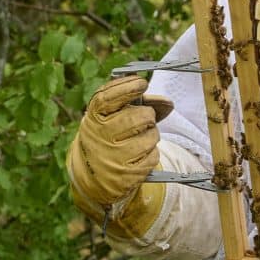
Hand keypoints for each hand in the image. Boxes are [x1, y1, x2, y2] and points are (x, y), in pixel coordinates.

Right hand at [67, 76, 173, 232]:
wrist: (91, 175)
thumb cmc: (108, 136)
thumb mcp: (112, 116)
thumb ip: (138, 103)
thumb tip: (167, 103)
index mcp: (93, 118)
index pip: (108, 97)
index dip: (128, 87)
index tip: (141, 83)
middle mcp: (100, 136)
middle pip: (140, 117)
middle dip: (148, 115)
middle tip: (144, 119)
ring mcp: (112, 157)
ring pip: (151, 137)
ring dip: (151, 136)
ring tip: (139, 139)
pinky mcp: (126, 175)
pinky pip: (153, 156)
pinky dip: (151, 154)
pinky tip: (138, 155)